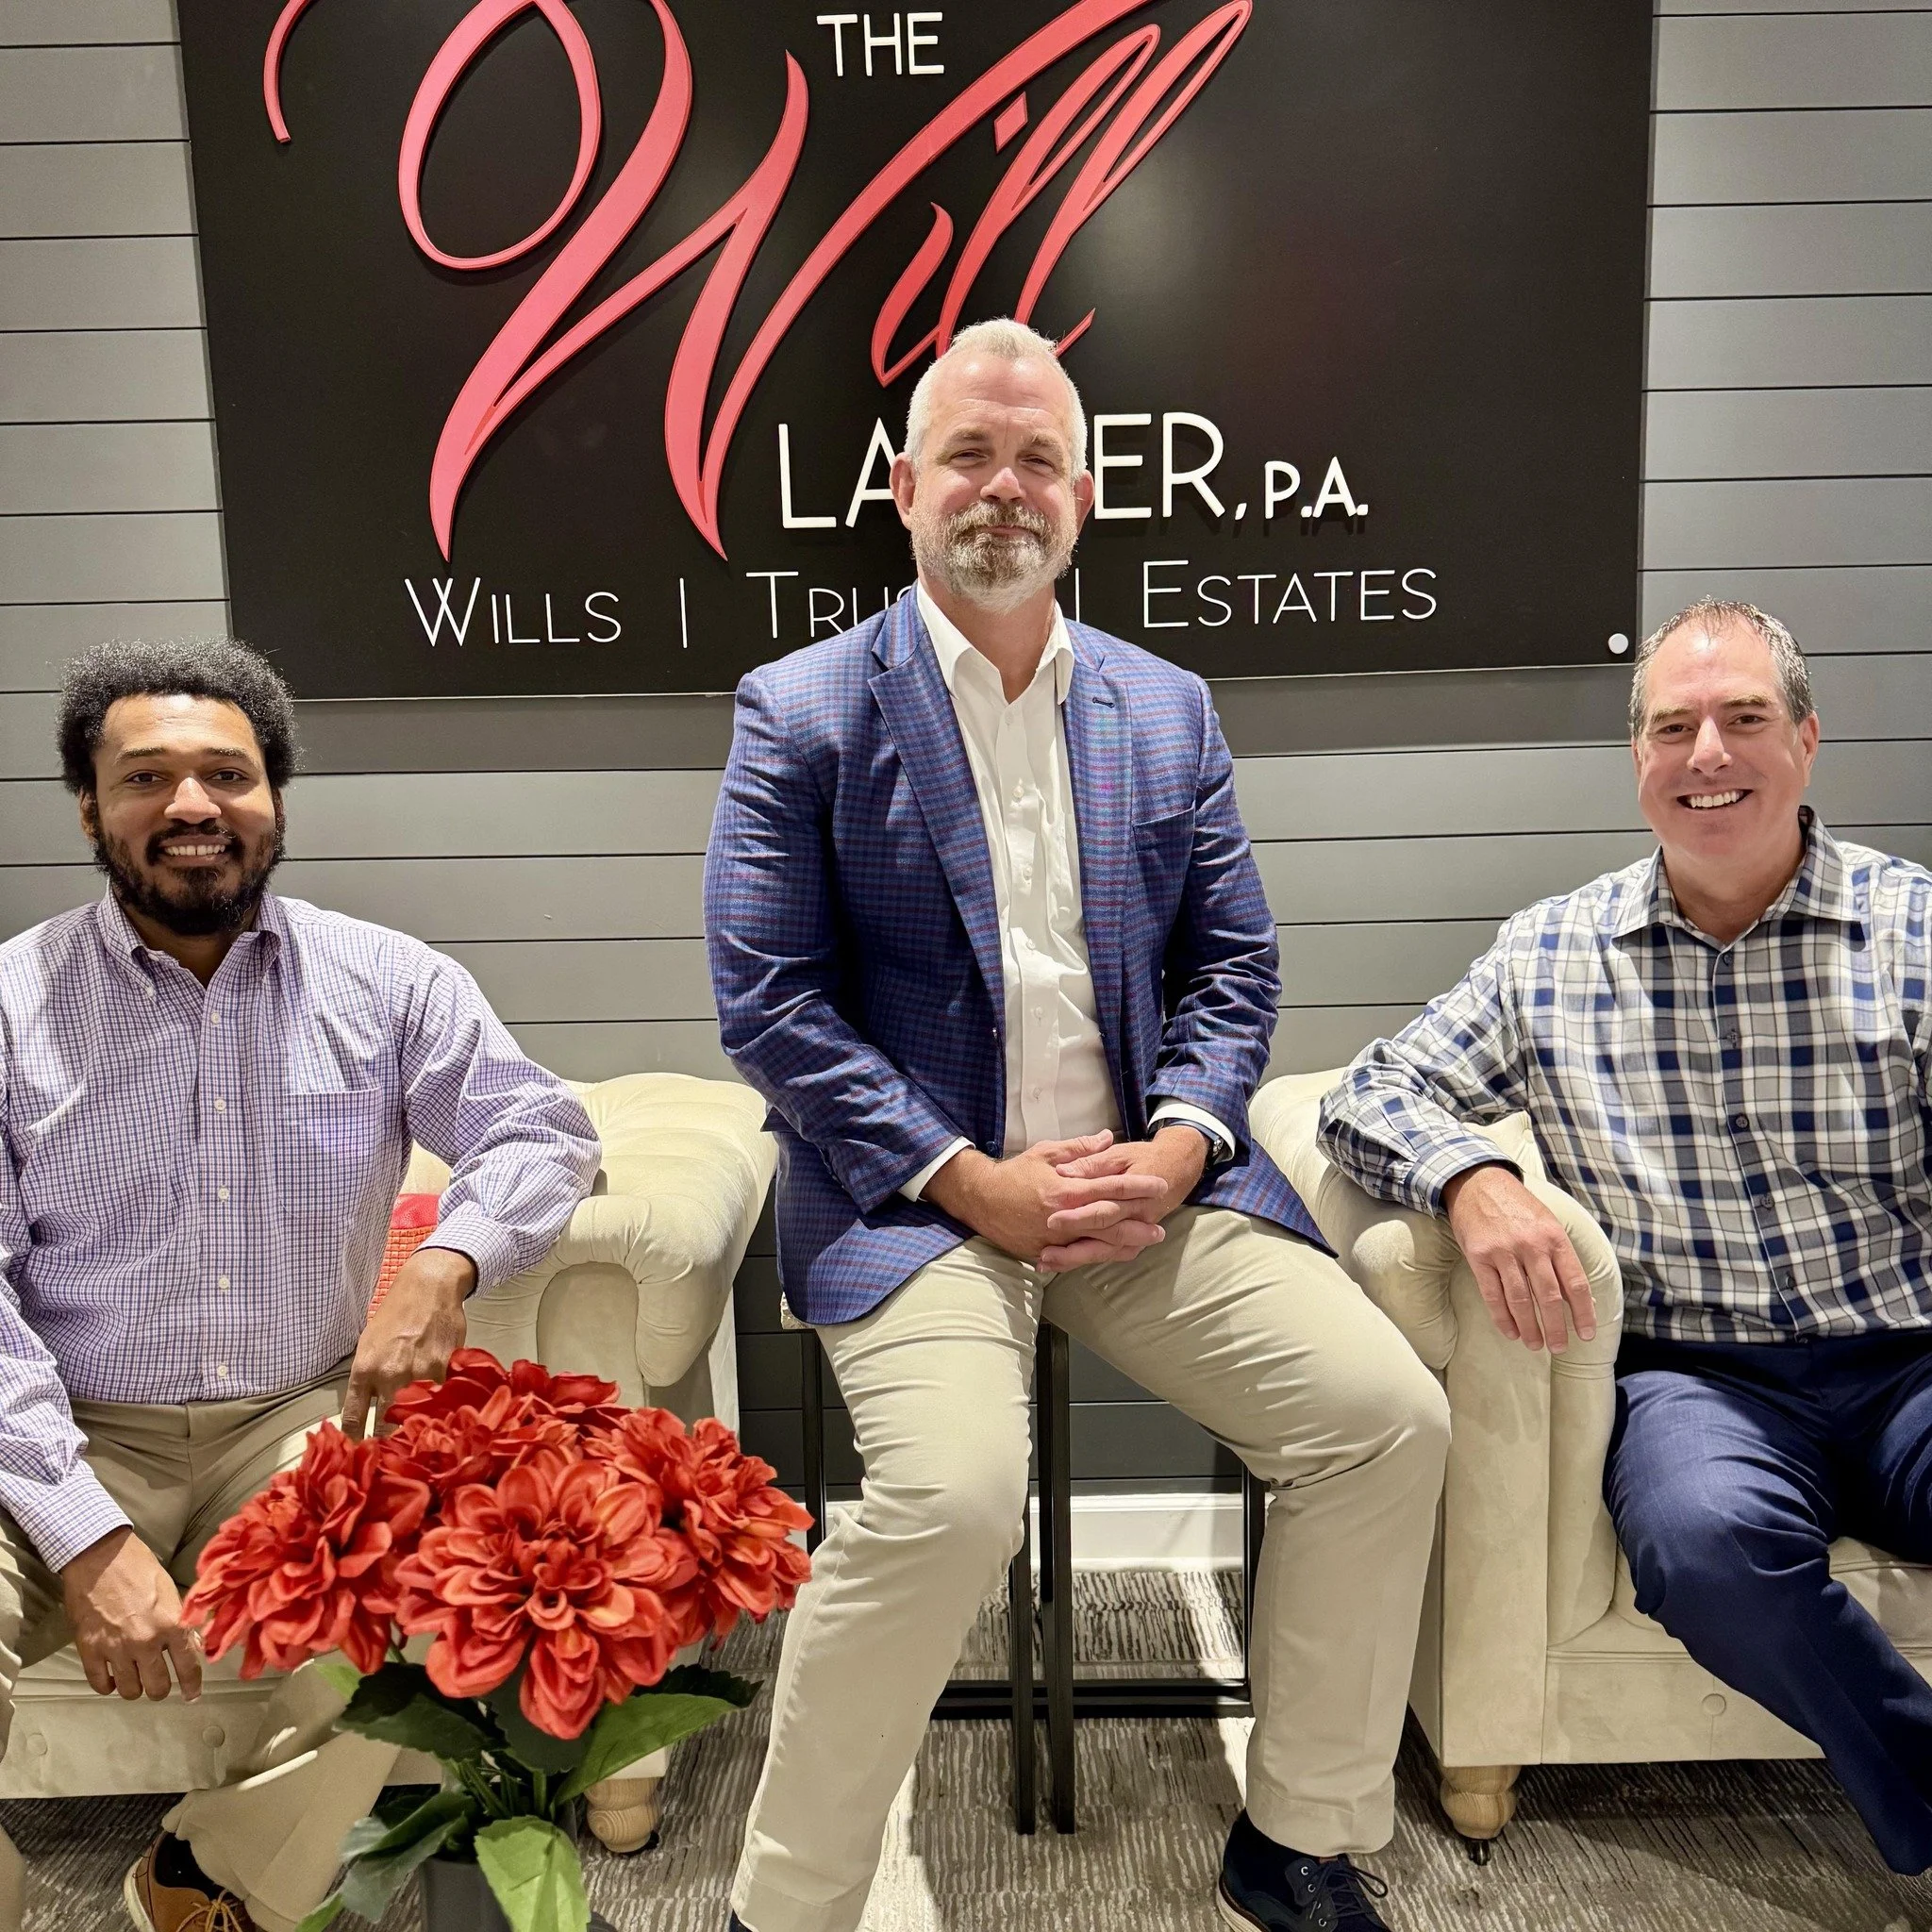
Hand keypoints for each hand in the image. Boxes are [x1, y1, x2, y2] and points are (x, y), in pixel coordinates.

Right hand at [62, 1527, 201, 1701]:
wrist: (99, 1557)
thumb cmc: (139, 1567)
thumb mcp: (170, 1590)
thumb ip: (181, 1620)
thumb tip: (193, 1645)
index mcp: (171, 1624)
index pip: (188, 1666)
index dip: (192, 1685)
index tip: (192, 1695)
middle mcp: (145, 1641)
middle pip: (157, 1687)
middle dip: (161, 1689)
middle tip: (160, 1683)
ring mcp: (115, 1648)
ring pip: (130, 1690)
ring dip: (135, 1688)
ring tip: (136, 1678)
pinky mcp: (89, 1649)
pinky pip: (100, 1684)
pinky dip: (108, 1685)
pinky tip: (113, 1677)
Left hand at [341, 1244, 473, 1437]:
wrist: (428, 1288)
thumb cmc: (396, 1313)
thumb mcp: (368, 1344)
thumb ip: (366, 1379)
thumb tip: (365, 1413)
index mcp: (364, 1369)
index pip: (354, 1419)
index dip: (356, 1441)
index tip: (361, 1451)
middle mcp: (389, 1375)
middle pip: (386, 1426)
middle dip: (389, 1440)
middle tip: (393, 1452)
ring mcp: (419, 1373)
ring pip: (417, 1416)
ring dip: (418, 1425)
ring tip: (420, 1434)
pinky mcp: (445, 1369)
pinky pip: (440, 1399)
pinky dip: (441, 1406)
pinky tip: (442, 1408)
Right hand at [924, 1130, 1170, 1266]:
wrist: (980, 1199)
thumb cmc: (1014, 1173)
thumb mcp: (1045, 1152)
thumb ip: (1079, 1149)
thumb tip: (1108, 1138)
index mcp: (1064, 1190)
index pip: (1109, 1188)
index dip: (1136, 1187)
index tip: (1158, 1185)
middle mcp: (1062, 1217)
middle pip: (1109, 1222)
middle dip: (1137, 1223)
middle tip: (1161, 1226)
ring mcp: (1053, 1239)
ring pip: (1097, 1244)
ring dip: (1125, 1244)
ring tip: (1145, 1242)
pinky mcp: (1044, 1252)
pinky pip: (1078, 1257)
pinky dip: (1100, 1256)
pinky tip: (1117, 1255)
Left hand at [1041, 1126, 1208, 1266]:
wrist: (1176, 1170)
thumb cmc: (1144, 1158)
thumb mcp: (1119, 1153)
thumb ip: (1091, 1162)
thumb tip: (1063, 1171)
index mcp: (1133, 1193)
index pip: (1103, 1207)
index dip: (1078, 1216)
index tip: (1050, 1221)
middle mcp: (1137, 1217)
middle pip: (1103, 1236)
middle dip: (1074, 1247)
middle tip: (1045, 1253)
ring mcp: (1137, 1232)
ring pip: (1106, 1252)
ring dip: (1076, 1259)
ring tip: (1046, 1263)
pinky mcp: (1133, 1239)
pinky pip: (1110, 1256)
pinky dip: (1086, 1261)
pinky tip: (1061, 1265)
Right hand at [1442, 1163, 1597, 1353]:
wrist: (1478, 1182)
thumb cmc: (1517, 1206)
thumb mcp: (1548, 1223)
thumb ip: (1561, 1256)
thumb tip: (1579, 1296)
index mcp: (1554, 1237)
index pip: (1575, 1282)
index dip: (1583, 1312)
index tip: (1586, 1333)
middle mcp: (1532, 1245)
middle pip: (1549, 1296)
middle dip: (1557, 1327)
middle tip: (1559, 1347)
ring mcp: (1504, 1251)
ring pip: (1521, 1299)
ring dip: (1530, 1327)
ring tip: (1536, 1344)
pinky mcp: (1479, 1256)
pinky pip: (1493, 1294)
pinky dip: (1503, 1317)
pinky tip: (1511, 1332)